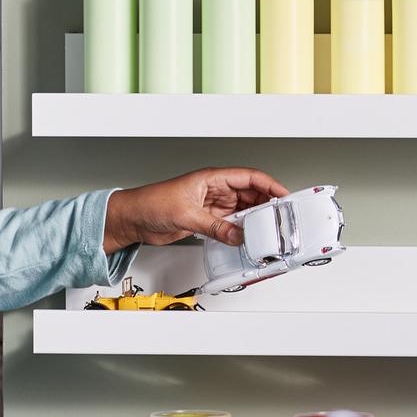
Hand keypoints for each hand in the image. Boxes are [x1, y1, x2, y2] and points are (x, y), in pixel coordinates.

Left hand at [103, 166, 288, 251]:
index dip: (269, 185)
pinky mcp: (207, 219)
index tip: (284, 196)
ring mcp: (211, 205)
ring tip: (265, 231)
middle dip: (265, 205)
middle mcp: (214, 190)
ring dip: (253, 221)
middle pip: (250, 195)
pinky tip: (245, 238)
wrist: (132, 218)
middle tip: (279, 219)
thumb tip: (237, 235)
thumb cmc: (151, 202)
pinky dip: (239, 231)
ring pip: (241, 211)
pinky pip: (230, 224)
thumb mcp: (187, 215)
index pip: (249, 178)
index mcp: (212, 178)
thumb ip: (215, 227)